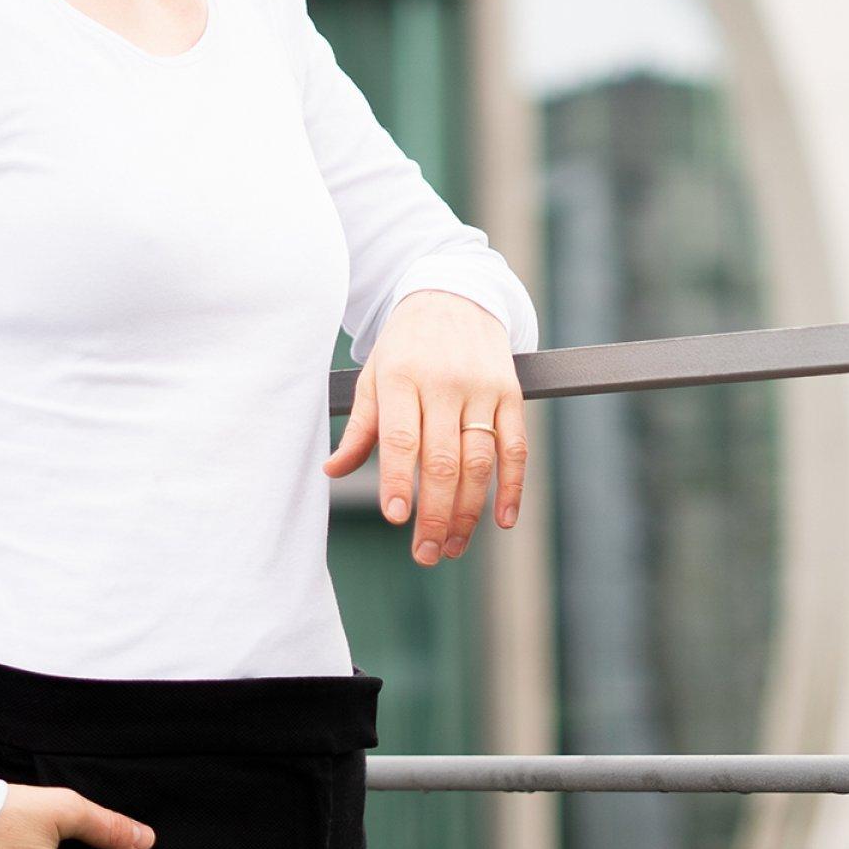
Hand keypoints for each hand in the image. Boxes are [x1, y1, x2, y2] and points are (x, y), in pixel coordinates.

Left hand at [323, 289, 527, 566]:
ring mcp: (481, 388)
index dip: (397, 479)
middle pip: (442, 459)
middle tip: (425, 554)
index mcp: (401, 377)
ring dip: (468, 512)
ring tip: (452, 546)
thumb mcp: (374, 375)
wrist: (453, 294)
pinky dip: (513, 487)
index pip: (400, 437)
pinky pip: (516, 447)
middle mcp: (443, 382)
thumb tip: (332, 471)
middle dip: (434, 514)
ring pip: (479, 461)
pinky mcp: (511, 393)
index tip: (396, 518)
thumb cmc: (406, 344)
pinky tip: (502, 520)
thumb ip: (361, 428)